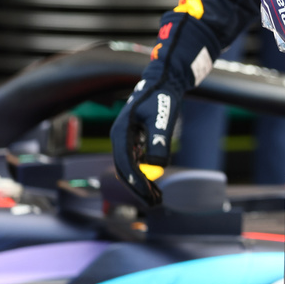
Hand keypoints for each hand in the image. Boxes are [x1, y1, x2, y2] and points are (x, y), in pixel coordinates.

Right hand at [110, 79, 181, 206]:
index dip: (136, 182)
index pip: (125, 164)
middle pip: (125, 169)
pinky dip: (144, 173)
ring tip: (157, 197)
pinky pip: (136, 160)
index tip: (148, 196)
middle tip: (154, 202)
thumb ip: (158, 142)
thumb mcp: (162, 119)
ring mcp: (126, 138)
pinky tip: (155, 183)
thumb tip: (155, 168)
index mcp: (121, 132)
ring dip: (142, 183)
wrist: (165, 81)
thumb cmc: (163, 97)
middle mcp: (119, 137)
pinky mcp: (134, 139)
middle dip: (139, 187)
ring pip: (130, 167)